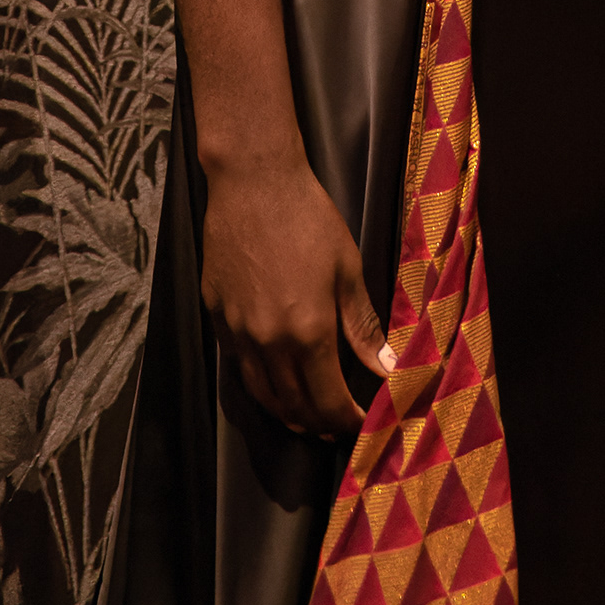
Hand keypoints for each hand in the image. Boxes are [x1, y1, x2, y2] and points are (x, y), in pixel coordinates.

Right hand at [200, 150, 395, 435]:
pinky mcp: (216, 316)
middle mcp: (269, 341)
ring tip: (308, 415)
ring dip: (287, 412)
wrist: (253, 180)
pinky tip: (275, 375)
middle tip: (338, 423)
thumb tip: (388, 368)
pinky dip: (260, 381)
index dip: (348, 420)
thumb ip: (364, 326)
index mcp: (308, 331)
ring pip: (262, 393)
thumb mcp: (347, 269)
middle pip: (293, 407)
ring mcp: (237, 331)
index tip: (363, 422)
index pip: (328, 401)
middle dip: (319, 423)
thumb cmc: (307, 217)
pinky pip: (239, 364)